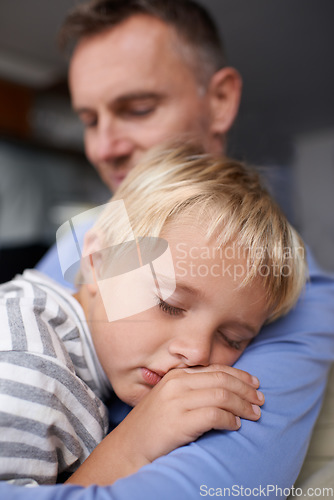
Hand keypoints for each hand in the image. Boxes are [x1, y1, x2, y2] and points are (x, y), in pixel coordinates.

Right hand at [116, 364, 263, 463]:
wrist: (127, 449)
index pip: (216, 369)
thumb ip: (192, 390)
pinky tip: (236, 425)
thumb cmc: (152, 427)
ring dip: (243, 405)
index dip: (239, 376)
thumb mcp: (170, 400)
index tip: (255, 383)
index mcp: (176, 376)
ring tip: (254, 414)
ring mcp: (176, 402)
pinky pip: (214, 415)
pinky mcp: (179, 421)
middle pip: (222, 380)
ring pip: (221, 395)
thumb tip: (225, 390)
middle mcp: (177, 384)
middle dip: (246, 390)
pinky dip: (230, 419)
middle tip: (261, 400)